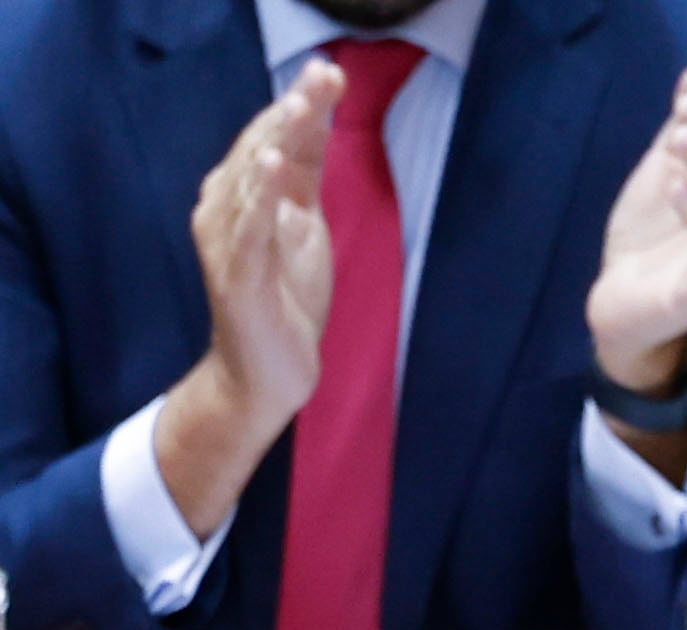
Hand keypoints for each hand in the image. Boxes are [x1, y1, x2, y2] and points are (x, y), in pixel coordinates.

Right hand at [189, 60, 340, 432]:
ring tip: (299, 104)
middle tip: (323, 73)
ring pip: (252, 179)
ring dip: (276, 137)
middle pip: (262, 147)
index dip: (302, 106)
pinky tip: (268, 163)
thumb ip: (302, 180)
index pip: (276, 139)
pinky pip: (248, 228)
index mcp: (246, 196)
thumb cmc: (285, 299)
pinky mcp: (237, 276)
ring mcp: (229, 242)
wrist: (269, 373)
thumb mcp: (303, 227)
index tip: (332, 71)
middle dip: (293, 109)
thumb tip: (312, 126)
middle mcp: (227, 209)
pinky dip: (257, 194)